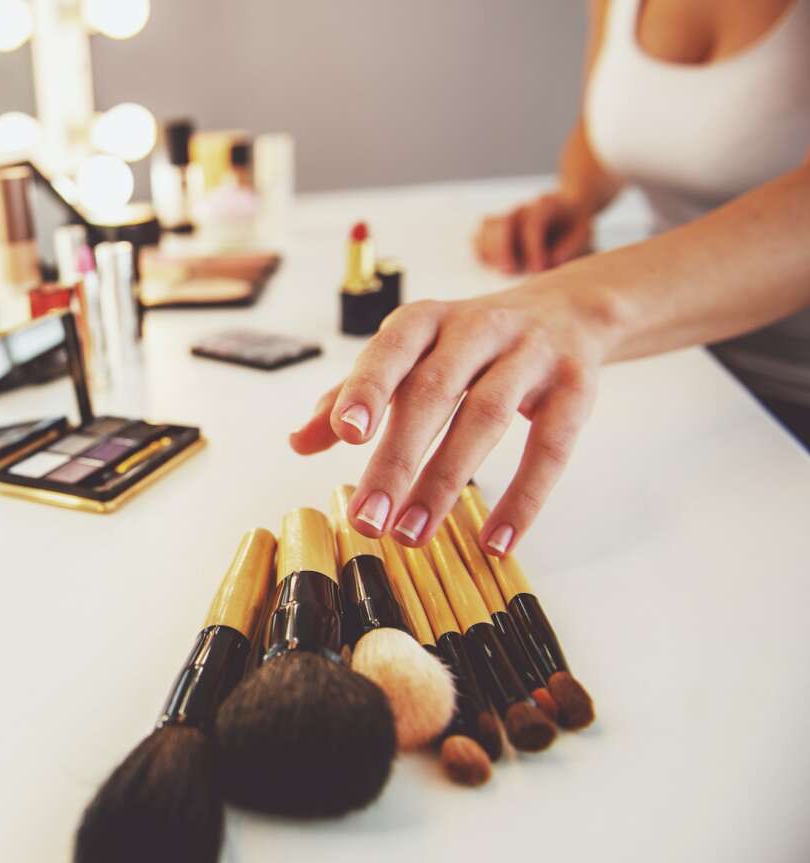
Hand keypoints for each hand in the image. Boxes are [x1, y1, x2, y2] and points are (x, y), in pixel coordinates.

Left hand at [290, 285, 618, 553]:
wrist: (567, 312)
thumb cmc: (467, 344)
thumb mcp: (409, 356)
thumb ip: (353, 396)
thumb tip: (299, 442)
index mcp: (425, 320)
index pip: (391, 350)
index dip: (368, 388)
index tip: (345, 435)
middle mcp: (476, 329)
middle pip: (433, 392)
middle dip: (397, 459)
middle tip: (367, 519)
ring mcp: (529, 355)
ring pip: (486, 418)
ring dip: (445, 481)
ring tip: (412, 535)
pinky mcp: (574, 388)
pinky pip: (550, 447)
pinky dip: (524, 498)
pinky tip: (496, 541)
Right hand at [475, 192, 592, 274]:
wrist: (567, 210)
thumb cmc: (574, 225)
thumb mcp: (585, 232)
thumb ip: (573, 245)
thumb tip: (553, 260)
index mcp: (546, 206)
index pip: (532, 223)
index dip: (533, 248)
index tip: (539, 269)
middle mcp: (522, 209)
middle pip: (503, 222)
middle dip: (504, 249)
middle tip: (511, 271)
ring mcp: (506, 217)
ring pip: (487, 228)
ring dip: (492, 251)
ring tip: (505, 270)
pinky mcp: (494, 229)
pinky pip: (478, 238)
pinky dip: (483, 253)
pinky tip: (496, 266)